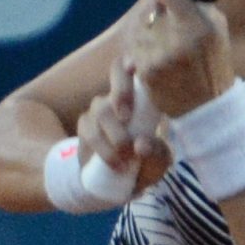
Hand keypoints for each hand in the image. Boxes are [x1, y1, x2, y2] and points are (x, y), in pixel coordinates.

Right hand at [75, 58, 171, 192]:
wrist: (116, 184)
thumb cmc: (144, 164)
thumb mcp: (158, 162)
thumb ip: (156, 153)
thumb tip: (140, 145)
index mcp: (141, 96)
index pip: (133, 66)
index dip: (130, 61)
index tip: (134, 66)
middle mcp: (118, 96)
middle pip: (115, 75)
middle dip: (122, 92)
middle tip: (128, 118)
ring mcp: (99, 109)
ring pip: (102, 109)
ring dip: (116, 136)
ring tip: (127, 159)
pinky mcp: (85, 127)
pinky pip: (90, 132)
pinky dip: (104, 149)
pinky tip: (115, 164)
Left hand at [131, 0, 233, 120]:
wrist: (206, 108)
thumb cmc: (214, 65)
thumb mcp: (218, 29)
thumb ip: (197, 6)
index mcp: (199, 26)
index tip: (168, 3)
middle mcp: (178, 40)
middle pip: (149, 11)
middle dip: (155, 17)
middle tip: (164, 27)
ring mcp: (159, 57)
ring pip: (139, 31)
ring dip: (146, 35)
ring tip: (162, 48)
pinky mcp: (146, 73)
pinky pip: (135, 51)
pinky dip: (142, 54)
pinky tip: (157, 62)